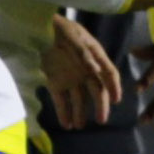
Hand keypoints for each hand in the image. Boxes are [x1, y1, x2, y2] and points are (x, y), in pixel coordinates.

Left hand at [42, 13, 121, 129]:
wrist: (37, 27)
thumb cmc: (59, 29)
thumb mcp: (73, 38)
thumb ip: (84, 54)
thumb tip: (96, 70)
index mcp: (94, 57)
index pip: (109, 73)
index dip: (114, 87)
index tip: (116, 100)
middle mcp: (85, 70)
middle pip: (96, 90)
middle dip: (100, 106)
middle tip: (101, 121)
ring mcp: (70, 77)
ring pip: (78, 99)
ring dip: (79, 113)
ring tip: (79, 126)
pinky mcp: (55, 82)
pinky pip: (61, 100)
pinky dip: (63, 112)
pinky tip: (66, 124)